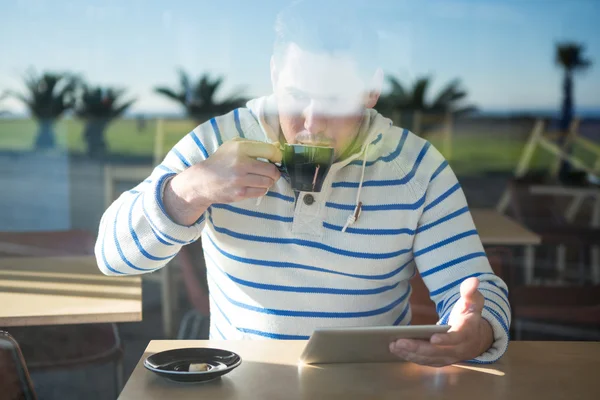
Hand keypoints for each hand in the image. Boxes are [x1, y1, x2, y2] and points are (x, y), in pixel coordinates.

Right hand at [164, 138, 281, 224]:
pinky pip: (261, 192)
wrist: (202, 180)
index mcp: (240, 148)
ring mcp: (240, 180)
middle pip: (272, 170)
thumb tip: (277, 148)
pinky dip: (261, 189)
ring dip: (268, 181)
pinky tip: (254, 185)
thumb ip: (255, 145)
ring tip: (261, 178)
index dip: (278, 156)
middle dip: (275, 171)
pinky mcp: (240, 193)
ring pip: (268, 182)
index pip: (270, 151)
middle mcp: (241, 163)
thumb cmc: (221, 160)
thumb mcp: (234, 145)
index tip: (277, 159)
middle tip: (271, 171)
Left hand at [389, 277, 493, 366]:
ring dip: (411, 354)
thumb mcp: (473, 301)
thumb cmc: (469, 315)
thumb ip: (470, 291)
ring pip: (429, 358)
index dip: (446, 339)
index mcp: (467, 333)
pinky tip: (397, 350)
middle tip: (399, 342)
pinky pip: (425, 361)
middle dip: (418, 348)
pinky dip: (411, 357)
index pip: (457, 338)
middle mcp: (458, 349)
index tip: (433, 338)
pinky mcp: (440, 361)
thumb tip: (473, 280)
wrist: (476, 337)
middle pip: (438, 352)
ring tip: (393, 345)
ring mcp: (449, 357)